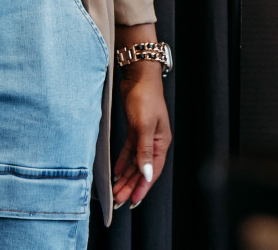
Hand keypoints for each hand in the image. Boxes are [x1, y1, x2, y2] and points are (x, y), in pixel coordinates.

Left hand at [110, 62, 170, 209]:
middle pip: (142, 170)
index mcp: (161, 143)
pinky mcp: (135, 130)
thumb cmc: (145, 97)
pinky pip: (129, 152)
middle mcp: (154, 142)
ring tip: (116, 192)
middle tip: (118, 201)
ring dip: (126, 177)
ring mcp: (144, 136)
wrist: (138, 76)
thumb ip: (144, 151)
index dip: (142, 188)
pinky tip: (116, 173)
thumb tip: (146, 173)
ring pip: (135, 163)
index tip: (132, 202)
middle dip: (131, 186)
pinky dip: (123, 163)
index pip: (152, 172)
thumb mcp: (144, 126)